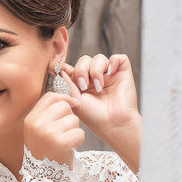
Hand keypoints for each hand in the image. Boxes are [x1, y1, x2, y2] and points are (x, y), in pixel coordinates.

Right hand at [24, 89, 82, 168]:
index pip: (50, 97)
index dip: (64, 97)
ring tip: (65, 142)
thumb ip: (48, 114)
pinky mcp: (62, 142)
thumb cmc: (44, 153)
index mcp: (30, 119)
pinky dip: (78, 141)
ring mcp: (49, 133)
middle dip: (69, 117)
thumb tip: (70, 99)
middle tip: (63, 131)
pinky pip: (80, 132)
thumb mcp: (37, 131)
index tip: (72, 104)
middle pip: (64, 106)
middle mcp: (37, 124)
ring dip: (74, 130)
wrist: (43, 177)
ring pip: (74, 119)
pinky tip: (69, 148)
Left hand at [60, 54, 140, 171]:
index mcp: (82, 84)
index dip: (67, 66)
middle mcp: (95, 77)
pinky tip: (110, 73)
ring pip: (99, 58)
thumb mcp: (75, 100)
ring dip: (95, 70)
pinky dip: (113, 62)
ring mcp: (109, 75)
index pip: (73, 67)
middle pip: (84, 60)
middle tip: (84, 86)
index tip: (59, 68)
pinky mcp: (123, 73)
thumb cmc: (94, 117)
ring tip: (98, 86)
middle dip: (81, 70)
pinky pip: (119, 58)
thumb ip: (67, 85)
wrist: (113, 124)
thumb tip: (58, 70)